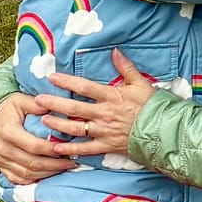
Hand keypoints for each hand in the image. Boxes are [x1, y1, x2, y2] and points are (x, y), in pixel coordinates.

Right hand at [0, 92, 79, 183]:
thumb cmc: (8, 106)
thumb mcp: (21, 99)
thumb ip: (37, 104)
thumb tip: (56, 107)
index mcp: (8, 132)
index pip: (35, 146)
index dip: (53, 150)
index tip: (68, 149)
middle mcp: (2, 148)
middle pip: (33, 164)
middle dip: (55, 165)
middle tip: (71, 163)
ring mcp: (0, 160)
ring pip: (27, 174)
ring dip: (48, 174)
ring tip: (63, 169)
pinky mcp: (0, 166)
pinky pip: (18, 179)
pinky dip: (34, 180)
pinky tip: (47, 175)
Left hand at [38, 50, 156, 156]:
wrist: (164, 132)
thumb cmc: (153, 106)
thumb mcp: (141, 83)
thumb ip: (126, 67)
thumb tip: (115, 51)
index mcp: (111, 96)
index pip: (84, 87)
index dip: (67, 82)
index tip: (52, 77)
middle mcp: (104, 114)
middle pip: (74, 108)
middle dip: (54, 103)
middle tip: (37, 100)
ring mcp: (104, 131)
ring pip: (76, 128)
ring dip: (58, 124)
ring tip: (43, 119)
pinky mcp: (107, 146)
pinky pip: (86, 149)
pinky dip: (71, 149)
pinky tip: (57, 147)